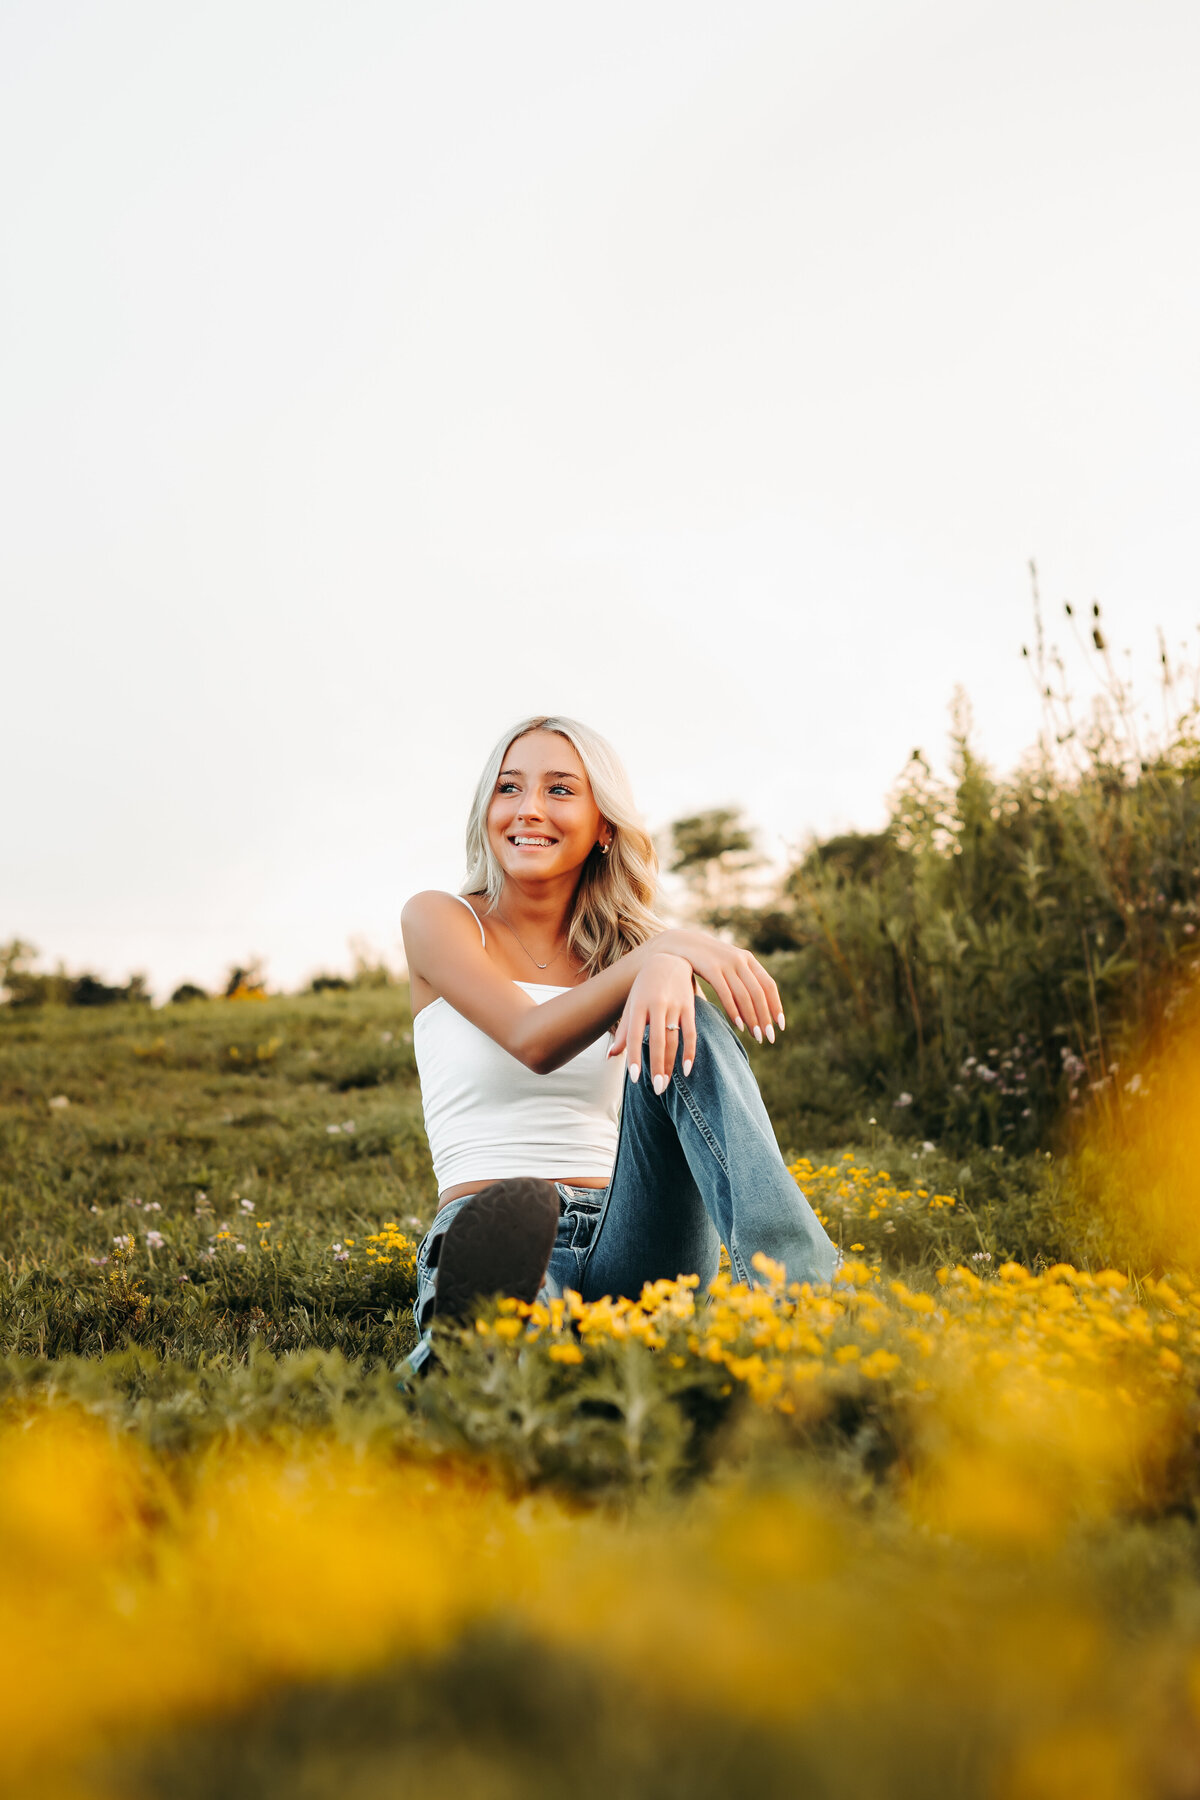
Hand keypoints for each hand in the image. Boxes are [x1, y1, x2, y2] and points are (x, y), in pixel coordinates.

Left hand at [608, 953, 695, 1090]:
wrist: (669, 959)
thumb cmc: (644, 988)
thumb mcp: (631, 1005)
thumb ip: (623, 1032)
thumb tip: (611, 1057)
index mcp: (638, 1005)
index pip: (635, 1035)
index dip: (634, 1056)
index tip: (634, 1078)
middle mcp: (656, 1005)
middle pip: (657, 1041)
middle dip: (657, 1067)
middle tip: (656, 1089)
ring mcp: (674, 1006)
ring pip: (674, 1040)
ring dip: (670, 1065)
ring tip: (665, 1084)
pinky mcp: (689, 1007)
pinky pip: (691, 1033)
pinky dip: (690, 1052)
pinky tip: (686, 1069)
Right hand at [654, 929, 783, 1043]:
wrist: (681, 942)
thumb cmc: (707, 960)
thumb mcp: (729, 964)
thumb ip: (742, 980)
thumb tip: (757, 1009)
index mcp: (748, 959)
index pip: (769, 985)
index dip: (776, 1005)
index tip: (780, 1025)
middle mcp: (740, 960)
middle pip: (758, 993)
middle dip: (765, 1017)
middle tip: (769, 1038)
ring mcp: (725, 963)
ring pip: (744, 995)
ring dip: (752, 1018)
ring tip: (756, 1036)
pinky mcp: (710, 968)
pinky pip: (726, 993)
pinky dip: (734, 1010)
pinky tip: (738, 1025)